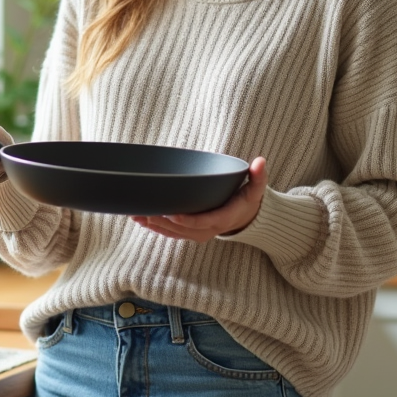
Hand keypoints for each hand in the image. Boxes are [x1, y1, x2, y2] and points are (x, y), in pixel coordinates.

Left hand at [131, 157, 266, 241]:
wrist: (246, 217)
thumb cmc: (248, 200)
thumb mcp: (256, 189)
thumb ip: (258, 176)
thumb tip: (260, 162)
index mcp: (223, 219)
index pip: (203, 222)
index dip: (187, 220)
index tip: (172, 213)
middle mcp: (208, 230)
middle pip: (182, 229)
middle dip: (162, 222)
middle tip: (144, 211)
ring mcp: (198, 234)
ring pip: (173, 233)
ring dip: (154, 225)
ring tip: (136, 215)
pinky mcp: (190, 233)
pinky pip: (171, 234)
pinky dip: (156, 228)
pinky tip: (140, 220)